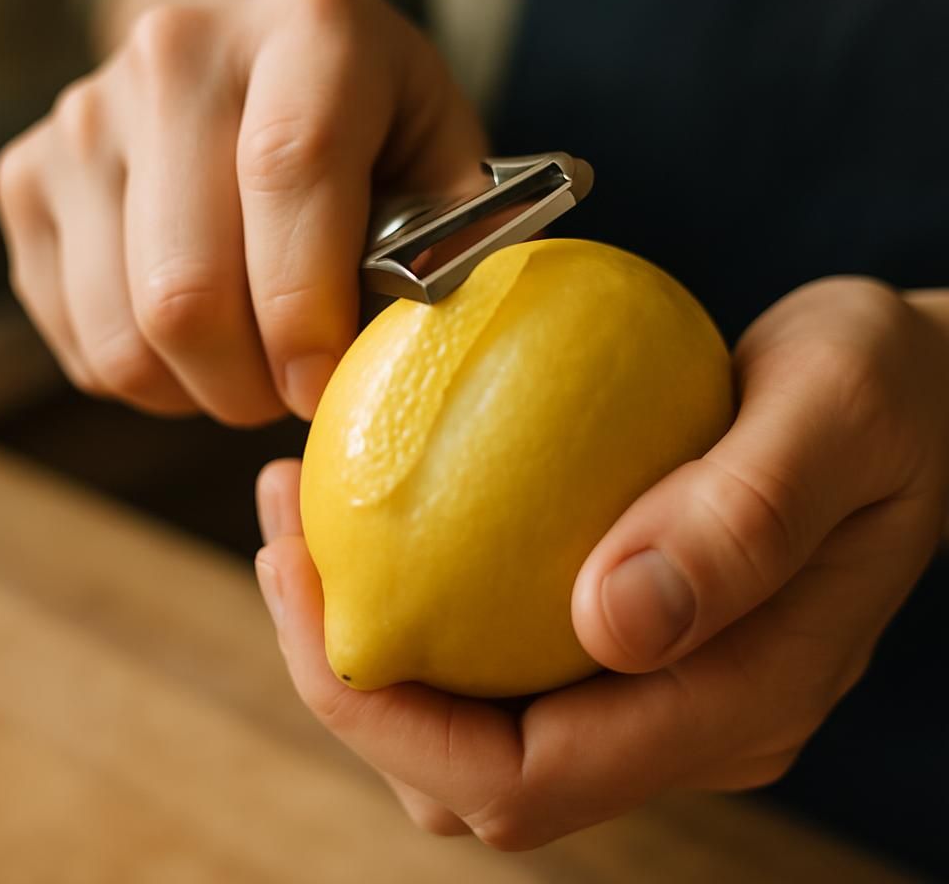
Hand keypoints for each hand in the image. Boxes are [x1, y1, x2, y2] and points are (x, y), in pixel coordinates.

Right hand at [0, 0, 485, 422]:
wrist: (250, 71)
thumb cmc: (369, 135)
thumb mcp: (443, 162)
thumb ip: (455, 245)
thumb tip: (422, 356)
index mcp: (311, 26)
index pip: (291, 171)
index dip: (308, 309)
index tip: (325, 390)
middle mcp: (180, 51)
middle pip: (187, 285)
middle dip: (252, 386)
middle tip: (299, 393)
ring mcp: (87, 113)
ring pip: (126, 334)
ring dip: (202, 390)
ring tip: (255, 362)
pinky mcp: (28, 175)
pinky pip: (80, 342)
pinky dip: (148, 378)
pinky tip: (198, 340)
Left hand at [254, 276, 948, 847]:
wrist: (920, 394)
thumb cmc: (885, 388)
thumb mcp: (833, 412)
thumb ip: (744, 518)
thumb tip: (611, 622)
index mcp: (734, 701)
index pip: (521, 778)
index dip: (386, 717)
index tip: (306, 584)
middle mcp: (686, 721)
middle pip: (468, 773)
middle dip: (347, 682)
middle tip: (282, 540)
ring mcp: (657, 685)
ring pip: (469, 726)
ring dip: (367, 643)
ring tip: (304, 520)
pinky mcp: (634, 635)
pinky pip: (496, 652)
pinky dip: (417, 596)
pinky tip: (381, 504)